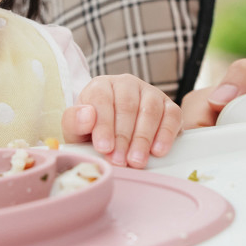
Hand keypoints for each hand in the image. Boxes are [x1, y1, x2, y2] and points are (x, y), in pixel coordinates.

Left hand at [61, 75, 182, 167]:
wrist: (115, 137)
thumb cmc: (93, 133)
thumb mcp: (76, 130)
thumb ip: (74, 122)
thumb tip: (87, 115)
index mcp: (101, 86)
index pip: (102, 99)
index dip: (103, 124)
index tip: (103, 147)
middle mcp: (126, 84)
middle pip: (128, 106)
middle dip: (123, 137)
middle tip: (119, 160)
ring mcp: (150, 93)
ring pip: (150, 111)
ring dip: (143, 138)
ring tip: (136, 161)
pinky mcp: (169, 106)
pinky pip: (172, 116)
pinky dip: (166, 134)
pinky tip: (158, 151)